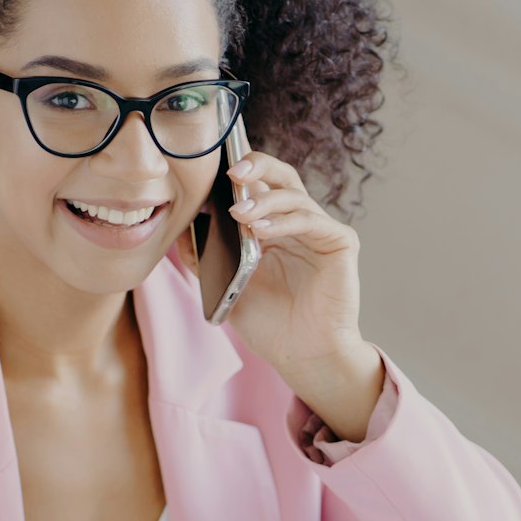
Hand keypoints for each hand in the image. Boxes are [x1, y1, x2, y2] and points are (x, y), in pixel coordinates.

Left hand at [219, 152, 365, 378]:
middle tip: (231, 172)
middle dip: (257, 165)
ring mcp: (320, 231)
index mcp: (272, 227)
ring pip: (294, 196)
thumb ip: (205, 258)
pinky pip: (312, 221)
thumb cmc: (270, 324)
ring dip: (265, 200)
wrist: (303, 356)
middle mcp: (297, 223)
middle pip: (281, 176)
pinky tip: (262, 231)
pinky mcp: (340, 243)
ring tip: (240, 213)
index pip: (258, 184)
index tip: (213, 164)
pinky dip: (286, 222)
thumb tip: (180, 229)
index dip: (240, 168)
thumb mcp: (227, 287)